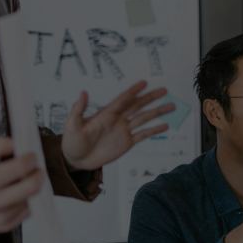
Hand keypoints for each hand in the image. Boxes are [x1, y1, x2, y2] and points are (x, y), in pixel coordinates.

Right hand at [0, 137, 43, 233]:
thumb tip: (15, 145)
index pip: (19, 167)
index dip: (29, 159)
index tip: (30, 156)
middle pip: (31, 187)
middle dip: (38, 174)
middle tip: (36, 168)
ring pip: (31, 198)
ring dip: (35, 187)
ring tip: (28, 179)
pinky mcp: (5, 226)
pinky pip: (28, 211)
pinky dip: (30, 200)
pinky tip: (22, 192)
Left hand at [61, 81, 175, 170]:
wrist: (76, 159)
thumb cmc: (72, 141)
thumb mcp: (72, 125)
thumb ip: (78, 109)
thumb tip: (83, 92)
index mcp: (106, 114)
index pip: (123, 100)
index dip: (133, 91)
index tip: (144, 83)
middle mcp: (118, 120)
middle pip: (138, 106)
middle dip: (151, 98)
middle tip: (164, 90)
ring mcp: (124, 131)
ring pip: (144, 119)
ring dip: (157, 112)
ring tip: (170, 106)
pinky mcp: (127, 142)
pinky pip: (143, 135)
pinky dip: (154, 130)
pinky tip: (165, 126)